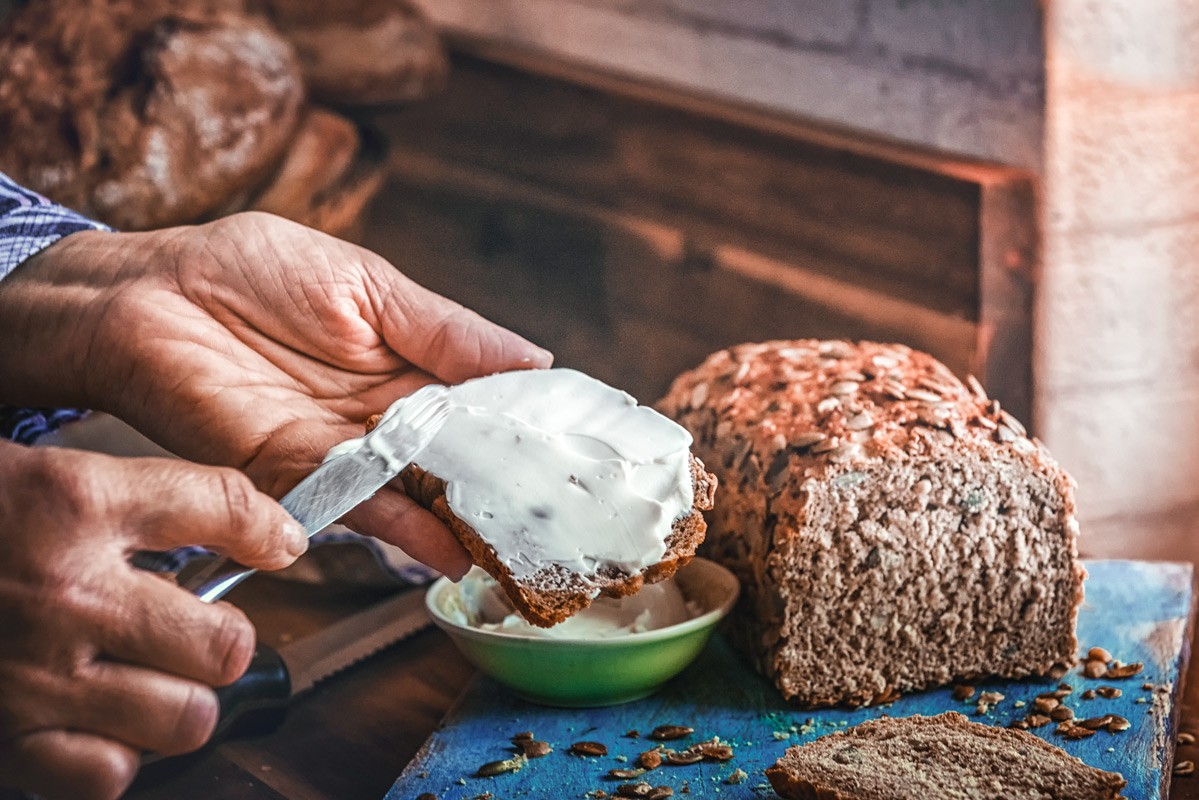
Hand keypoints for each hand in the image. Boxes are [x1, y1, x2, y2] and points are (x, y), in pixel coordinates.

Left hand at [0, 212, 552, 577]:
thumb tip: (538, 360)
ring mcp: (339, 447)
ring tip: (519, 547)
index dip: (526, 426)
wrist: (144, 291)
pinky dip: (400, 525)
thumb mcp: (369, 286)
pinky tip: (447, 547)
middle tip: (563, 515)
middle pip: (455, 457)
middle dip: (505, 485)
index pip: (481, 403)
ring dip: (464, 518)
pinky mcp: (290, 472)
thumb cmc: (251, 269)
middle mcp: (379, 414)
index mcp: (405, 363)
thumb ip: (448, 331)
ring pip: (414, 489)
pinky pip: (355, 501)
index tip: (578, 452)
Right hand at [0, 441, 306, 799]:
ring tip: (147, 681)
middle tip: (197, 635)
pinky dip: (112, 757)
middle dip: (223, 644)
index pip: (220, 505)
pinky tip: (93, 722)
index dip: (268, 528)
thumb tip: (268, 531)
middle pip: (225, 645)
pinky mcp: (2, 739)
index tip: (278, 542)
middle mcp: (65, 592)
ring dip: (178, 704)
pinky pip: (106, 776)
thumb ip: (155, 498)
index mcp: (75, 504)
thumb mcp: (50, 477)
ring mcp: (33, 675)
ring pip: (183, 719)